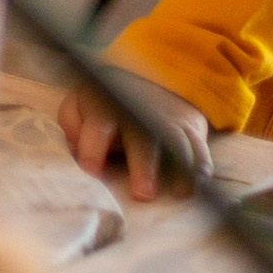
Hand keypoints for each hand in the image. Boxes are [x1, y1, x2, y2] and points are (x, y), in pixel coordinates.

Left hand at [59, 63, 210, 199]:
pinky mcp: (189, 125)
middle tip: (143, 193)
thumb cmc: (105, 105)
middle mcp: (138, 112)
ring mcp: (167, 118)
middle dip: (143, 164)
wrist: (145, 79)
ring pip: (176, 140)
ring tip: (180, 192)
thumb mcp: (79, 105)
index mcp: (105, 106)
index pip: (99, 124)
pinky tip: (197, 181)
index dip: (93, 148)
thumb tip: (76, 149)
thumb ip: (71, 124)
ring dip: (180, 167)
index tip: (93, 170)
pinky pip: (199, 144)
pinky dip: (200, 163)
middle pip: (142, 136)